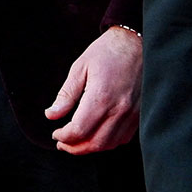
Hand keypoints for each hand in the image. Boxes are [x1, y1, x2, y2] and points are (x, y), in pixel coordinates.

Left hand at [46, 25, 141, 153]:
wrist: (137, 43)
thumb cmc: (107, 52)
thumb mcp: (80, 67)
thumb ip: (66, 95)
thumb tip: (51, 115)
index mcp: (101, 97)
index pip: (79, 130)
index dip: (64, 137)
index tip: (55, 134)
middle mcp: (119, 109)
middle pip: (94, 143)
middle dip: (75, 148)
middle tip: (62, 143)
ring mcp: (132, 114)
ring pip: (109, 144)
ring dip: (90, 147)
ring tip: (77, 141)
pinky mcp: (140, 115)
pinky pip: (123, 138)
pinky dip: (108, 142)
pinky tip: (97, 135)